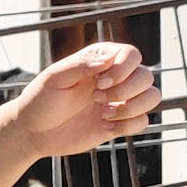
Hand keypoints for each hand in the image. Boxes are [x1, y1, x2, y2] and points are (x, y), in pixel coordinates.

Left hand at [0, 41, 154, 153]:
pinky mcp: (118, 124)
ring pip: (153, 97)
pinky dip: (129, 125)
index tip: (99, 83)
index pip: (132, 54)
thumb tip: (107, 59)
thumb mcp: (54, 78)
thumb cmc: (40, 99)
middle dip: (126, 90)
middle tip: (97, 98)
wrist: (33, 132)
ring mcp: (119, 101)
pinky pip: (143, 122)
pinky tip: (106, 126)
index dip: (123, 69)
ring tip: (104, 113)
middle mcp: (115, 78)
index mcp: (100, 60)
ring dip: (132, 107)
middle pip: (147, 76)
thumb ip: (81, 66)